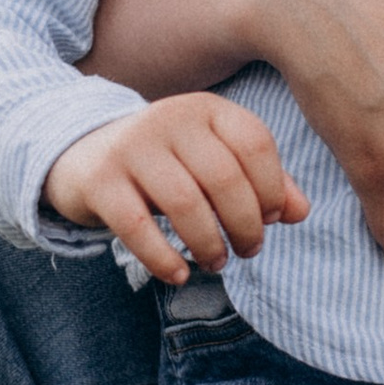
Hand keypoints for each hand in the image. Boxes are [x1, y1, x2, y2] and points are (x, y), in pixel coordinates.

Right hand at [43, 93, 308, 284]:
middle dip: (245, 225)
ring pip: (184, 204)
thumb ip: (261, 182)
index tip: (269, 219)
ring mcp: (131, 147)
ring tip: (215, 262)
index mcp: (206, 109)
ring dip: (209, 244)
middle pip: (224, 178)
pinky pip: (138, 228)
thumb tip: (300, 213)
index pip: (255, 143)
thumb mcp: (214, 161)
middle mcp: (169, 118)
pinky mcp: (100, 181)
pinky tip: (179, 274)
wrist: (83, 151)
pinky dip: (164, 259)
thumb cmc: (166, 163)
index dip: (272, 189)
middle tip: (247, 251)